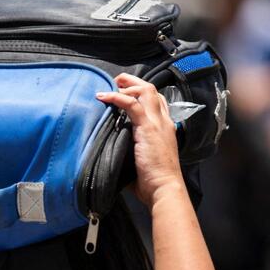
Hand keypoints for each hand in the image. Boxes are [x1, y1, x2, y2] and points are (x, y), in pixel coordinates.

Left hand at [96, 74, 184, 208]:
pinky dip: (117, 97)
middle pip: (152, 91)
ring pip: (145, 91)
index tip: (126, 92)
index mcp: (165, 129)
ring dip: (127, 85)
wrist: (164, 188)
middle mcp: (164, 122)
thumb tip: (114, 153)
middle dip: (134, 82)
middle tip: (118, 81)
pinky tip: (104, 96)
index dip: (142, 93)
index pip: (158, 102)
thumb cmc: (153, 181)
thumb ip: (133, 151)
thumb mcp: (144, 161)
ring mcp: (157, 124)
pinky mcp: (148, 128)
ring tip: (112, 83)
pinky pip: (132, 104)